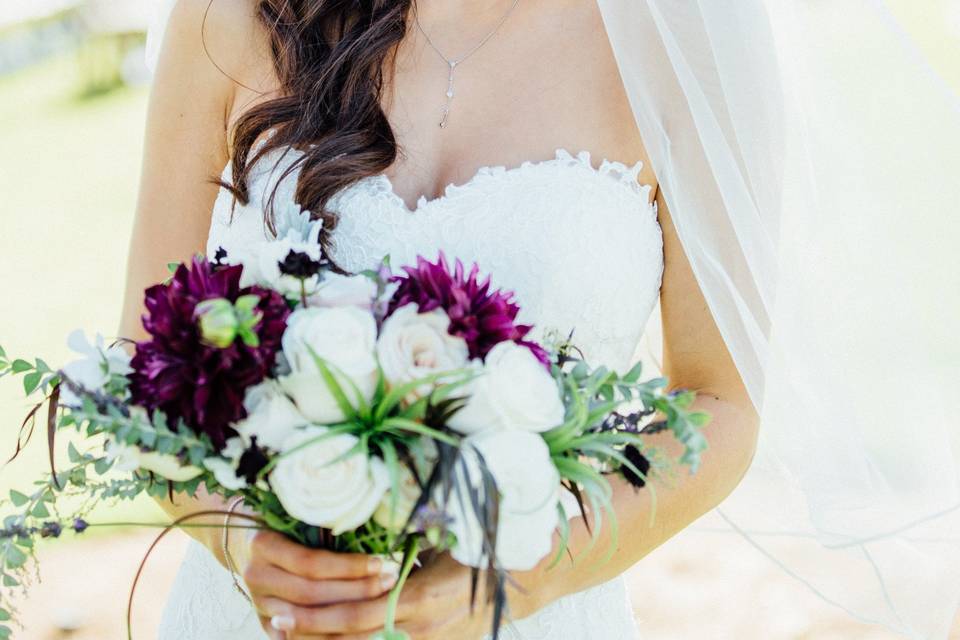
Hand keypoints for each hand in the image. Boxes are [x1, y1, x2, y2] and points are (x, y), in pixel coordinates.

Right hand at [236, 530, 399, 639]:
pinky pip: (299, 636)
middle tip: (388, 582)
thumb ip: (325, 526)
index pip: (311, 563)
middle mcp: (255, 575)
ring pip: (306, 617)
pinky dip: (329, 633)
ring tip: (380, 601)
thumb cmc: (283, 520)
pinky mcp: (264, 622)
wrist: (244, 540)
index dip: (348, 566)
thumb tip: (375, 531)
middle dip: (354, 590)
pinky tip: (358, 627)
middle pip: (311, 593)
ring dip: (347, 611)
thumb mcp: (299, 515)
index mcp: (262, 544)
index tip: (380, 562)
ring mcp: (257, 602)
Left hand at [257, 553, 526, 639]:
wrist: (518, 583)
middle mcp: (423, 627)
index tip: (290, 605)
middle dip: (313, 631)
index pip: (362, 611)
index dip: (323, 614)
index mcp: (426, 595)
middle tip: (276, 620)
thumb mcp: (446, 536)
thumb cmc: (478, 549)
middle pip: (355, 636)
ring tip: (288, 632)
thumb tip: (371, 511)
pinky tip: (323, 638)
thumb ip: (410, 535)